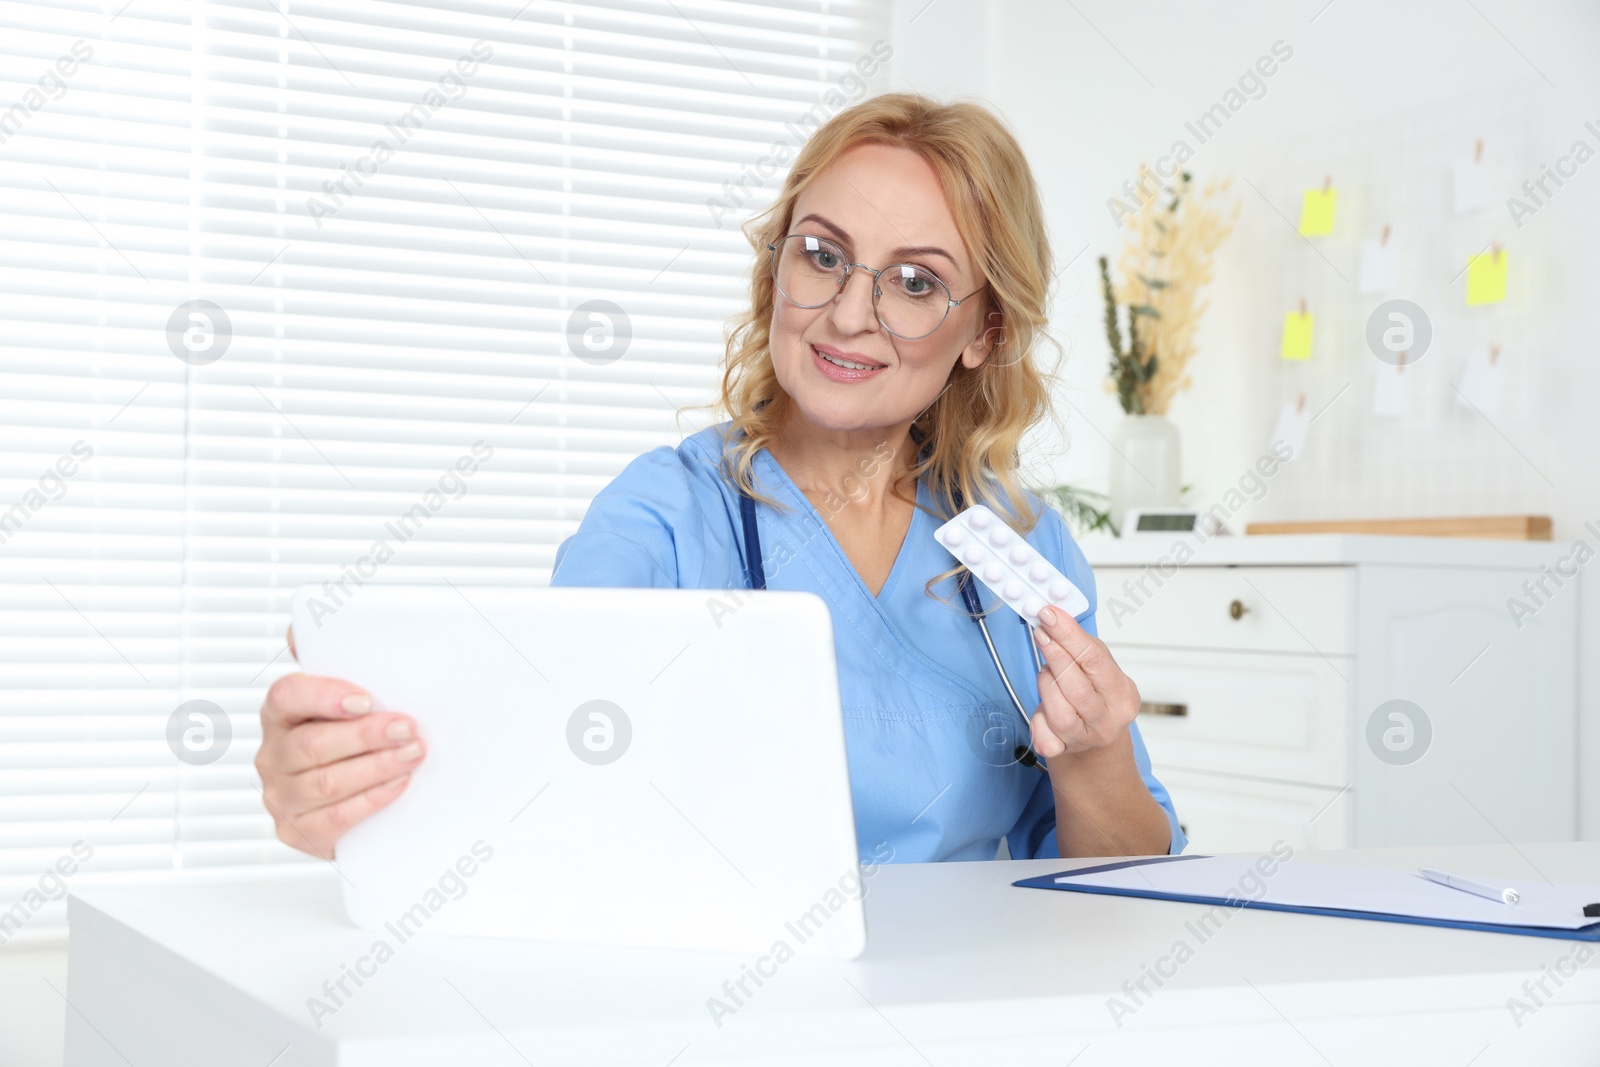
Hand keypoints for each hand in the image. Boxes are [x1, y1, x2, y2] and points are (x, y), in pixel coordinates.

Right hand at [255, 625, 424, 858]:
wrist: (359, 807)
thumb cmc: (353, 743)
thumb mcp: (349, 704)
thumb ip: (337, 664)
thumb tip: (310, 624)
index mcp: (281, 714)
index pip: (286, 696)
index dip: (324, 696)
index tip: (364, 699)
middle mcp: (273, 754)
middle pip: (313, 744)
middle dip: (366, 735)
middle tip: (408, 728)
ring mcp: (281, 796)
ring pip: (325, 782)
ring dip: (376, 766)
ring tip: (413, 754)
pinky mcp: (298, 831)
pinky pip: (334, 818)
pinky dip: (370, 800)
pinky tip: (398, 785)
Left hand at [1028, 605, 1140, 759]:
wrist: (1094, 743)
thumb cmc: (1096, 697)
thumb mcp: (1100, 669)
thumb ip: (1082, 645)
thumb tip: (1055, 616)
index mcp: (1124, 696)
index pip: (1095, 661)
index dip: (1069, 635)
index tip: (1049, 615)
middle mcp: (1108, 721)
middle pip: (1076, 686)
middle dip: (1055, 655)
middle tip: (1041, 633)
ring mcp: (1084, 740)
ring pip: (1057, 710)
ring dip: (1046, 684)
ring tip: (1048, 672)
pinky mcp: (1061, 752)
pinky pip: (1042, 734)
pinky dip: (1037, 717)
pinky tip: (1044, 707)